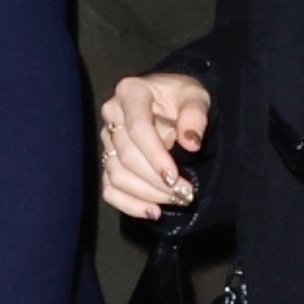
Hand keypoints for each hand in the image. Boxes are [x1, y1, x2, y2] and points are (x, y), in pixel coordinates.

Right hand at [100, 71, 211, 219]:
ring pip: (116, 174)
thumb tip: (191, 143)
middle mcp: (112, 115)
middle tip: (184, 193)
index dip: (154, 155)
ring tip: (175, 200)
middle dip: (155, 180)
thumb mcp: (196, 96)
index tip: (174, 176)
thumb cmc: (183, 96)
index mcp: (131, 92)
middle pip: (126, 156)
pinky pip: (110, 188)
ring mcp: (107, 139)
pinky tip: (152, 211)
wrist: (172, 99)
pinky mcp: (108, 159)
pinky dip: (129, 204)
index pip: (137, 129)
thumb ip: (195, 115)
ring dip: (146, 194)